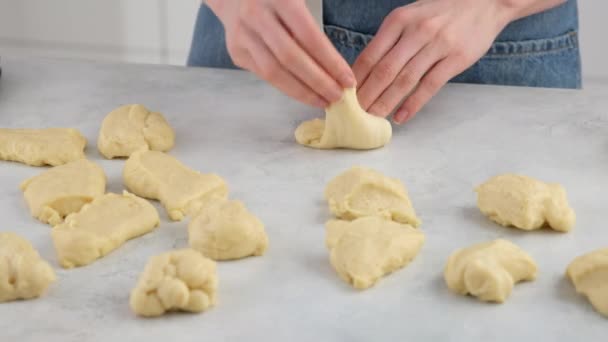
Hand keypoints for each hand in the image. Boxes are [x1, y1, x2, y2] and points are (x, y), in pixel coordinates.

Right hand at [207, 0, 354, 107]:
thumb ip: (314, 27)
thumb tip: (339, 68)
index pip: (309, 37)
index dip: (330, 62)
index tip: (348, 80)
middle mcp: (256, 16)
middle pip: (290, 58)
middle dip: (318, 82)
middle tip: (338, 97)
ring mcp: (242, 35)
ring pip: (274, 72)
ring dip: (302, 91)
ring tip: (323, 101)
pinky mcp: (235, 51)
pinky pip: (264, 75)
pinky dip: (286, 87)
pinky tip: (304, 93)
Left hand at [353, 0, 517, 123]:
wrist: (485, 1)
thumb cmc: (441, 13)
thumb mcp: (410, 16)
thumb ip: (390, 40)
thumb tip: (364, 72)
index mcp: (399, 20)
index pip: (370, 54)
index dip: (356, 79)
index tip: (345, 96)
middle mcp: (416, 31)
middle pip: (384, 70)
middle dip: (366, 95)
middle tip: (354, 114)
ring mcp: (437, 44)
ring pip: (404, 80)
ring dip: (385, 103)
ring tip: (373, 118)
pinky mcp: (456, 58)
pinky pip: (429, 86)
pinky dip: (412, 104)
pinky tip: (400, 117)